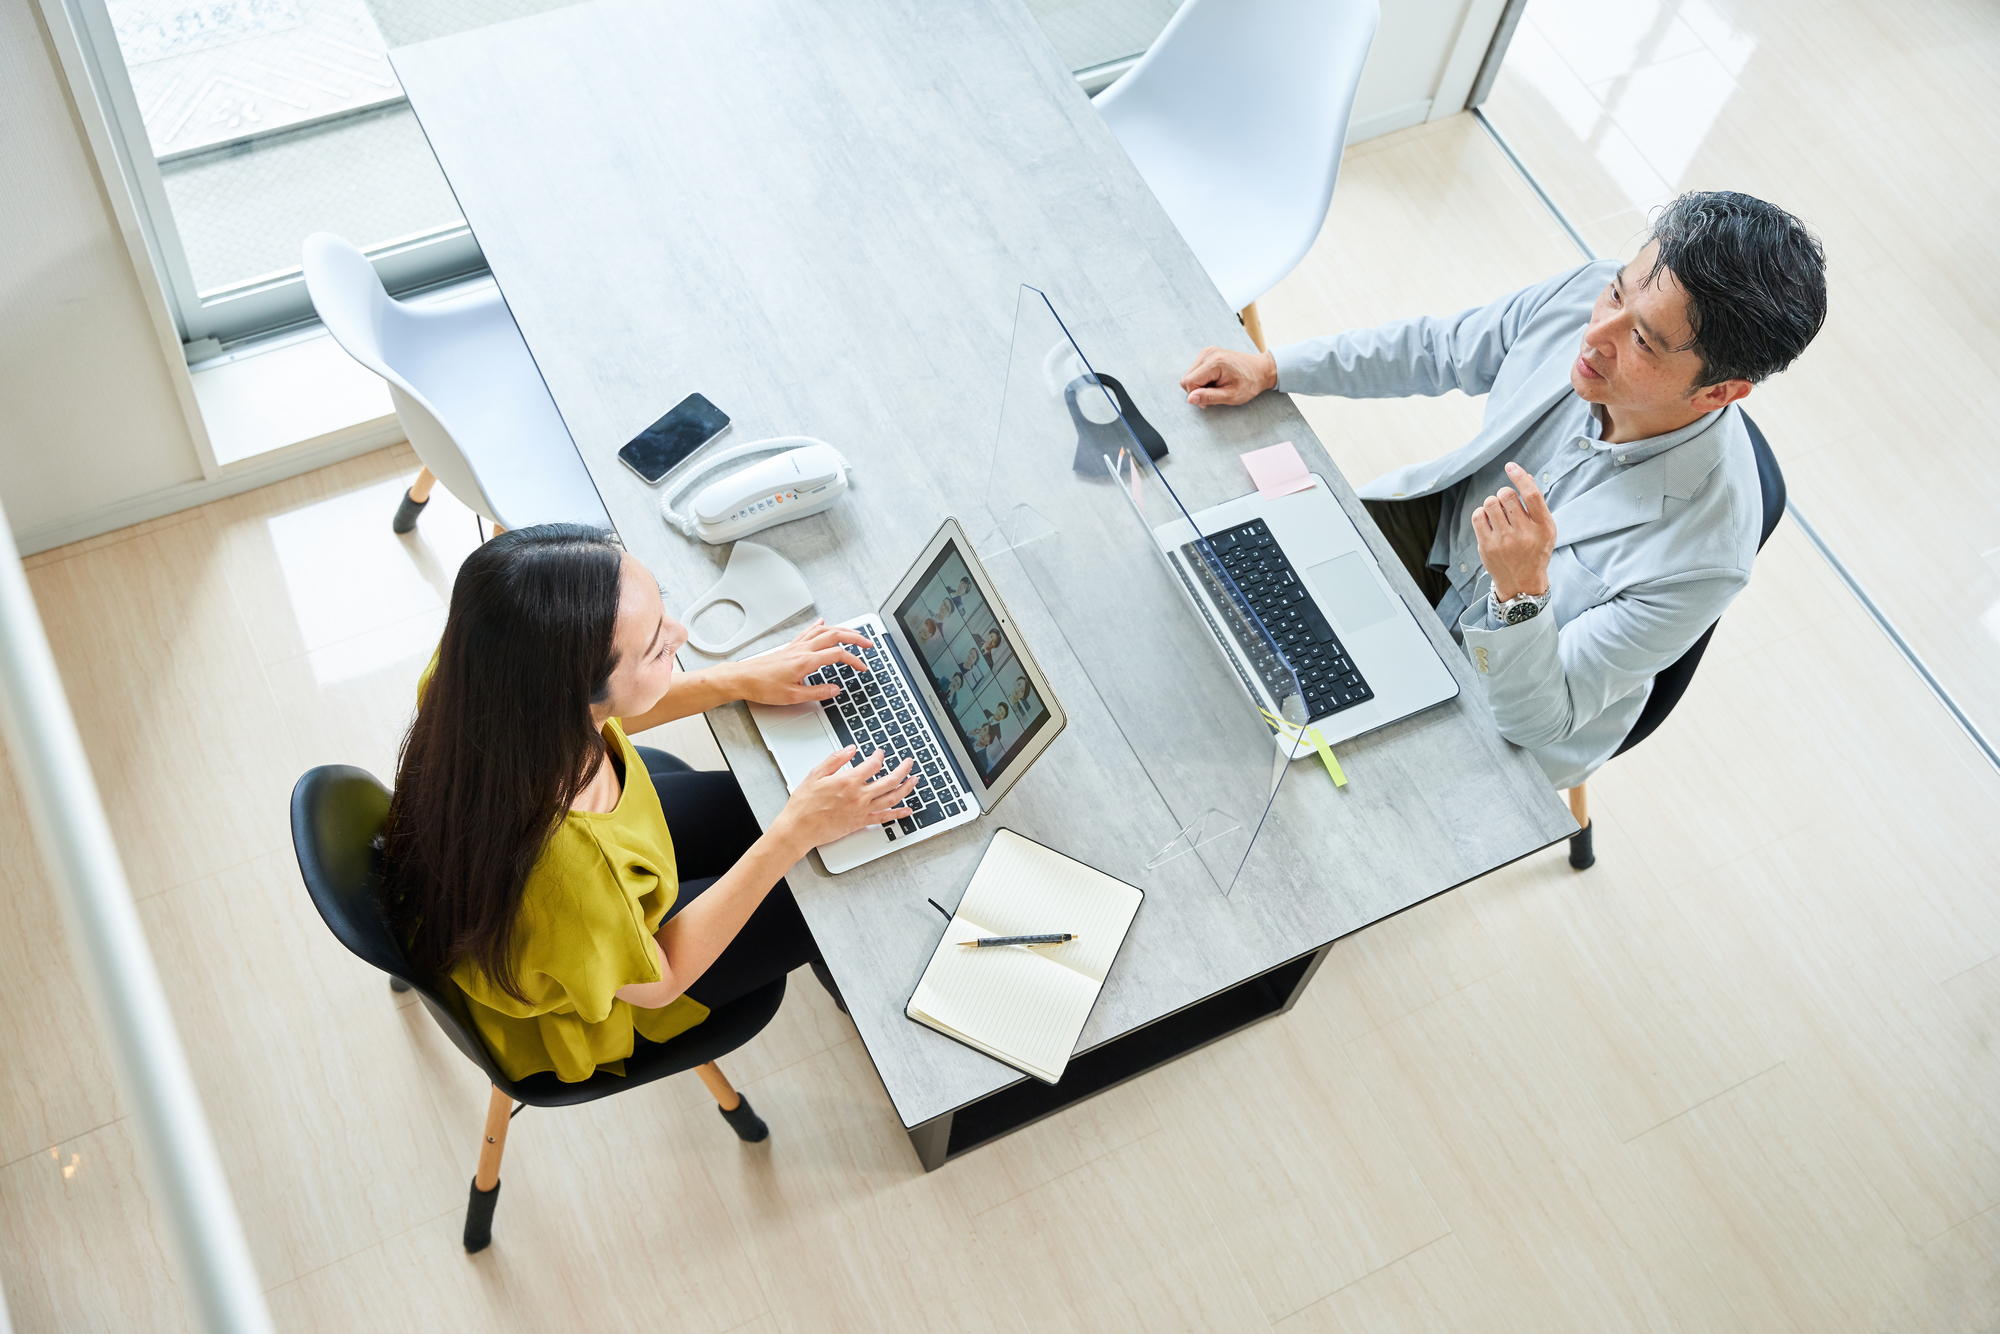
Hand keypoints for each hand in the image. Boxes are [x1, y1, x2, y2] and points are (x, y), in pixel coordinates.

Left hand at [730, 619, 872, 704]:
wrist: (742, 678)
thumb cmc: (763, 686)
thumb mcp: (793, 696)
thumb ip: (817, 692)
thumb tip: (835, 689)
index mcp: (806, 661)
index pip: (837, 655)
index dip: (854, 661)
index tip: (863, 668)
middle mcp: (803, 649)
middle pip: (835, 635)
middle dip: (855, 637)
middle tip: (868, 643)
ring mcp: (796, 646)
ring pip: (824, 631)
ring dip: (842, 629)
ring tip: (854, 633)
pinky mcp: (789, 647)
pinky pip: (808, 632)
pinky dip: (819, 626)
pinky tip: (823, 622)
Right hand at [772, 747, 916, 850]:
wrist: (799, 829)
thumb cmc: (804, 804)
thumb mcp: (815, 774)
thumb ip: (835, 759)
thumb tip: (850, 749)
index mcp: (848, 781)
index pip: (873, 765)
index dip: (879, 756)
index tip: (880, 753)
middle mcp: (859, 796)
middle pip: (890, 780)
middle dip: (902, 769)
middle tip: (908, 763)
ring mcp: (862, 810)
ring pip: (892, 798)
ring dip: (906, 788)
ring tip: (914, 780)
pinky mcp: (861, 823)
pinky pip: (885, 818)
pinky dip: (899, 814)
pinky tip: (907, 810)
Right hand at [1180, 347, 1277, 406]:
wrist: (1261, 369)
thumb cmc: (1249, 383)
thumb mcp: (1231, 395)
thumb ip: (1209, 397)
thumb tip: (1190, 399)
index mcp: (1214, 362)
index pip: (1189, 382)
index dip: (1195, 395)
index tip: (1208, 402)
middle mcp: (1208, 353)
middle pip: (1187, 378)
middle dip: (1197, 390)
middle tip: (1214, 394)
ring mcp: (1207, 351)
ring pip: (1189, 375)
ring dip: (1200, 385)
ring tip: (1217, 386)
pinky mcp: (1207, 353)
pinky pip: (1195, 370)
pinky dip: (1202, 379)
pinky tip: (1215, 380)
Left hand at [1472, 463, 1557, 602]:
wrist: (1522, 582)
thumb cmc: (1535, 550)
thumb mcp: (1544, 529)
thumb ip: (1536, 504)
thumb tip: (1526, 476)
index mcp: (1544, 527)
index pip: (1532, 495)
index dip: (1520, 476)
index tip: (1511, 466)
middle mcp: (1525, 534)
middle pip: (1507, 495)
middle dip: (1504, 493)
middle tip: (1506, 502)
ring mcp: (1504, 542)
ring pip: (1490, 503)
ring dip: (1492, 502)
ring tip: (1497, 513)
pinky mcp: (1487, 547)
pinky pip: (1477, 516)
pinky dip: (1481, 513)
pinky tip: (1488, 520)